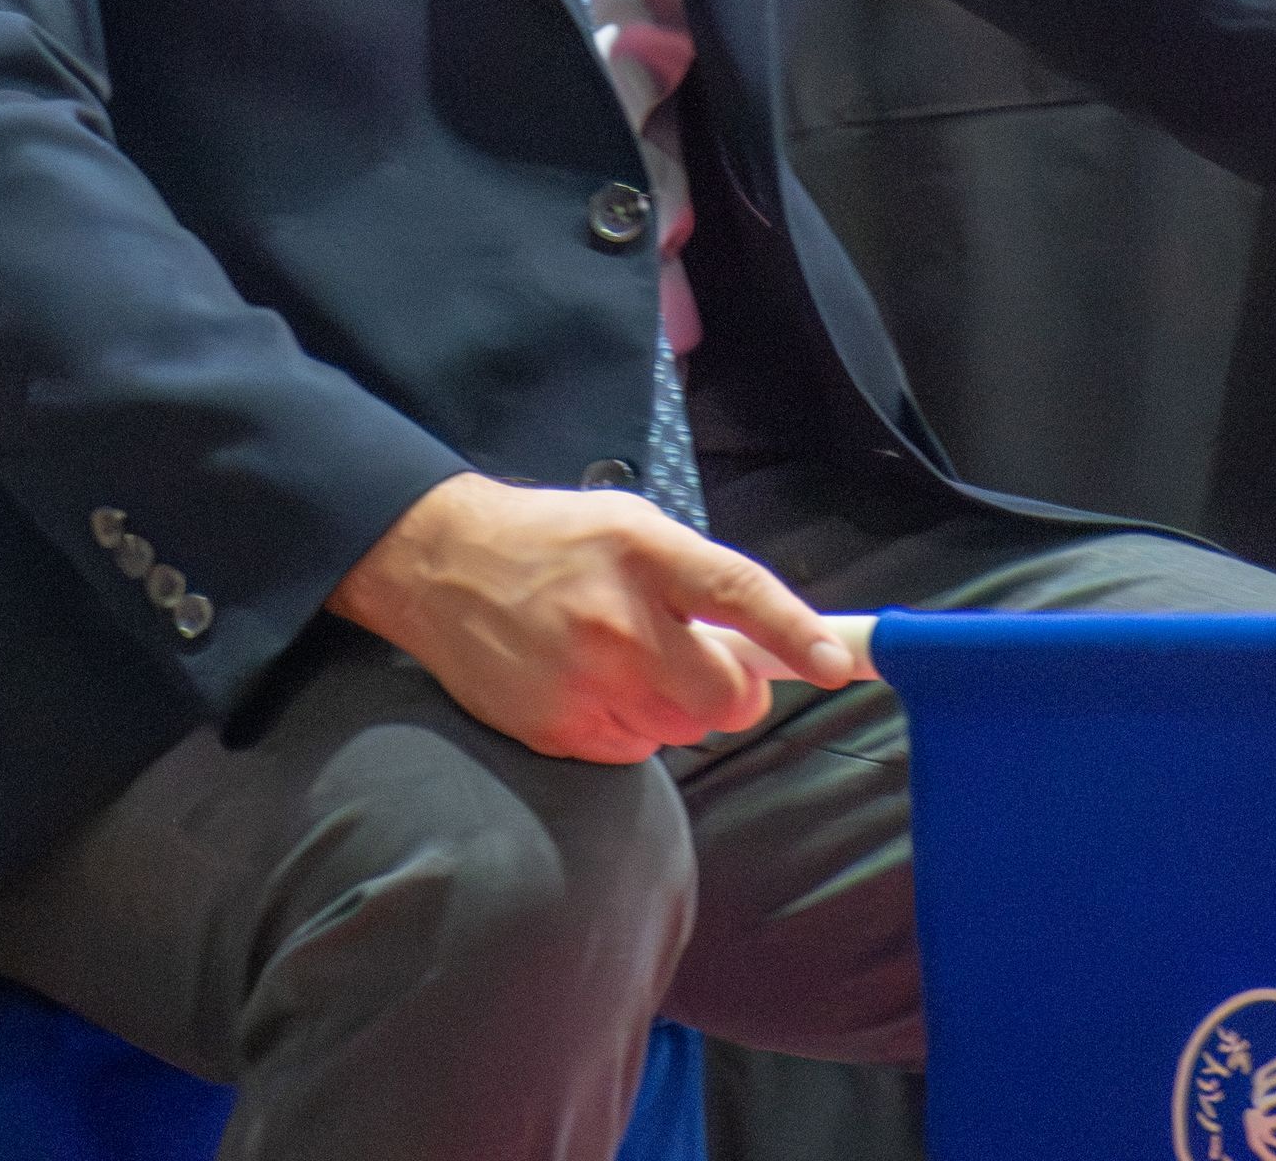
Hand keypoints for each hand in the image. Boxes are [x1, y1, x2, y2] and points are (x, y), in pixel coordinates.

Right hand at [326, 471, 856, 762]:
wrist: (439, 565)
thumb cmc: (550, 540)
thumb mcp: (630, 525)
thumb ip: (696, 576)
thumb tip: (766, 642)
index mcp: (641, 551)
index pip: (737, 594)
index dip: (794, 632)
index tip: (836, 663)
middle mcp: (616, 621)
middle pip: (722, 698)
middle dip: (730, 688)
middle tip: (703, 659)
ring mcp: (584, 685)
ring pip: (680, 730)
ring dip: (673, 705)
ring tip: (622, 657)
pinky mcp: (558, 731)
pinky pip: (633, 750)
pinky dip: (629, 725)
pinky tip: (588, 681)